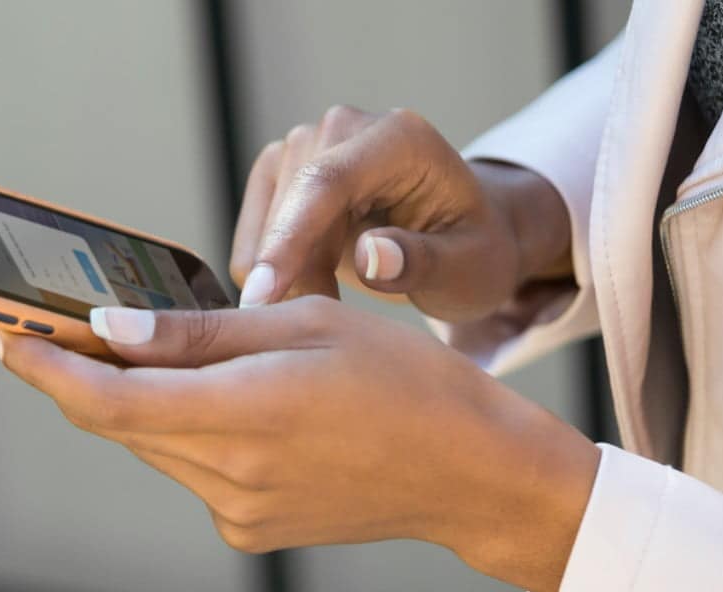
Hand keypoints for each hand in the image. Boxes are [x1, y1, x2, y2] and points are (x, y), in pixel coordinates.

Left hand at [0, 298, 597, 591]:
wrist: (467, 467)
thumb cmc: (403, 381)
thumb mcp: (303, 324)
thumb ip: (199, 334)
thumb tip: (113, 331)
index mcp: (243, 413)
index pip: (105, 398)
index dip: (39, 366)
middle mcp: (230, 476)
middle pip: (118, 421)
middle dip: (81, 374)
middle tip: (54, 327)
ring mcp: (239, 511)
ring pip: (152, 443)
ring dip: (138, 400)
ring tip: (157, 355)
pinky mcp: (251, 528)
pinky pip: (189, 469)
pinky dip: (182, 429)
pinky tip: (220, 400)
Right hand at [232, 106, 570, 321]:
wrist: (458, 236)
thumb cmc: (470, 252)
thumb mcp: (469, 268)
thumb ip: (423, 261)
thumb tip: (370, 256)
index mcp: (399, 138)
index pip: (326, 182)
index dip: (289, 239)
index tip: (264, 296)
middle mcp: (343, 128)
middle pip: (291, 209)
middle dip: (296, 279)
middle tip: (331, 331)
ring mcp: (304, 144)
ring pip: (263, 228)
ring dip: (286, 281)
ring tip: (337, 303)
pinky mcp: (278, 171)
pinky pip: (252, 237)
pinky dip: (271, 274)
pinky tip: (317, 286)